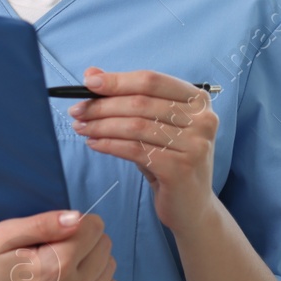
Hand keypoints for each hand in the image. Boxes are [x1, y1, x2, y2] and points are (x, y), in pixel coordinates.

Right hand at [0, 209, 116, 280]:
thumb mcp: (4, 235)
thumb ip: (43, 223)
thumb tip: (77, 218)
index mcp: (55, 267)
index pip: (94, 228)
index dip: (73, 222)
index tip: (52, 232)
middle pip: (104, 246)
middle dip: (84, 239)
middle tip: (52, 248)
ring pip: (109, 267)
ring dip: (91, 259)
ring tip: (60, 264)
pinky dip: (97, 279)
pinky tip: (73, 279)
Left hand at [68, 67, 217, 231]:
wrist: (191, 206)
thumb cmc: (170, 160)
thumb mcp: (153, 125)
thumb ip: (126, 97)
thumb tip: (92, 74)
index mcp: (199, 99)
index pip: (152, 81)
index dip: (118, 80)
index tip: (88, 83)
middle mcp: (203, 119)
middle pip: (141, 103)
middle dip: (103, 106)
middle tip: (77, 111)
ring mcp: (195, 144)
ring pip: (136, 126)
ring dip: (102, 126)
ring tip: (81, 127)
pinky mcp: (180, 168)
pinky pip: (135, 150)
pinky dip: (109, 145)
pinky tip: (94, 144)